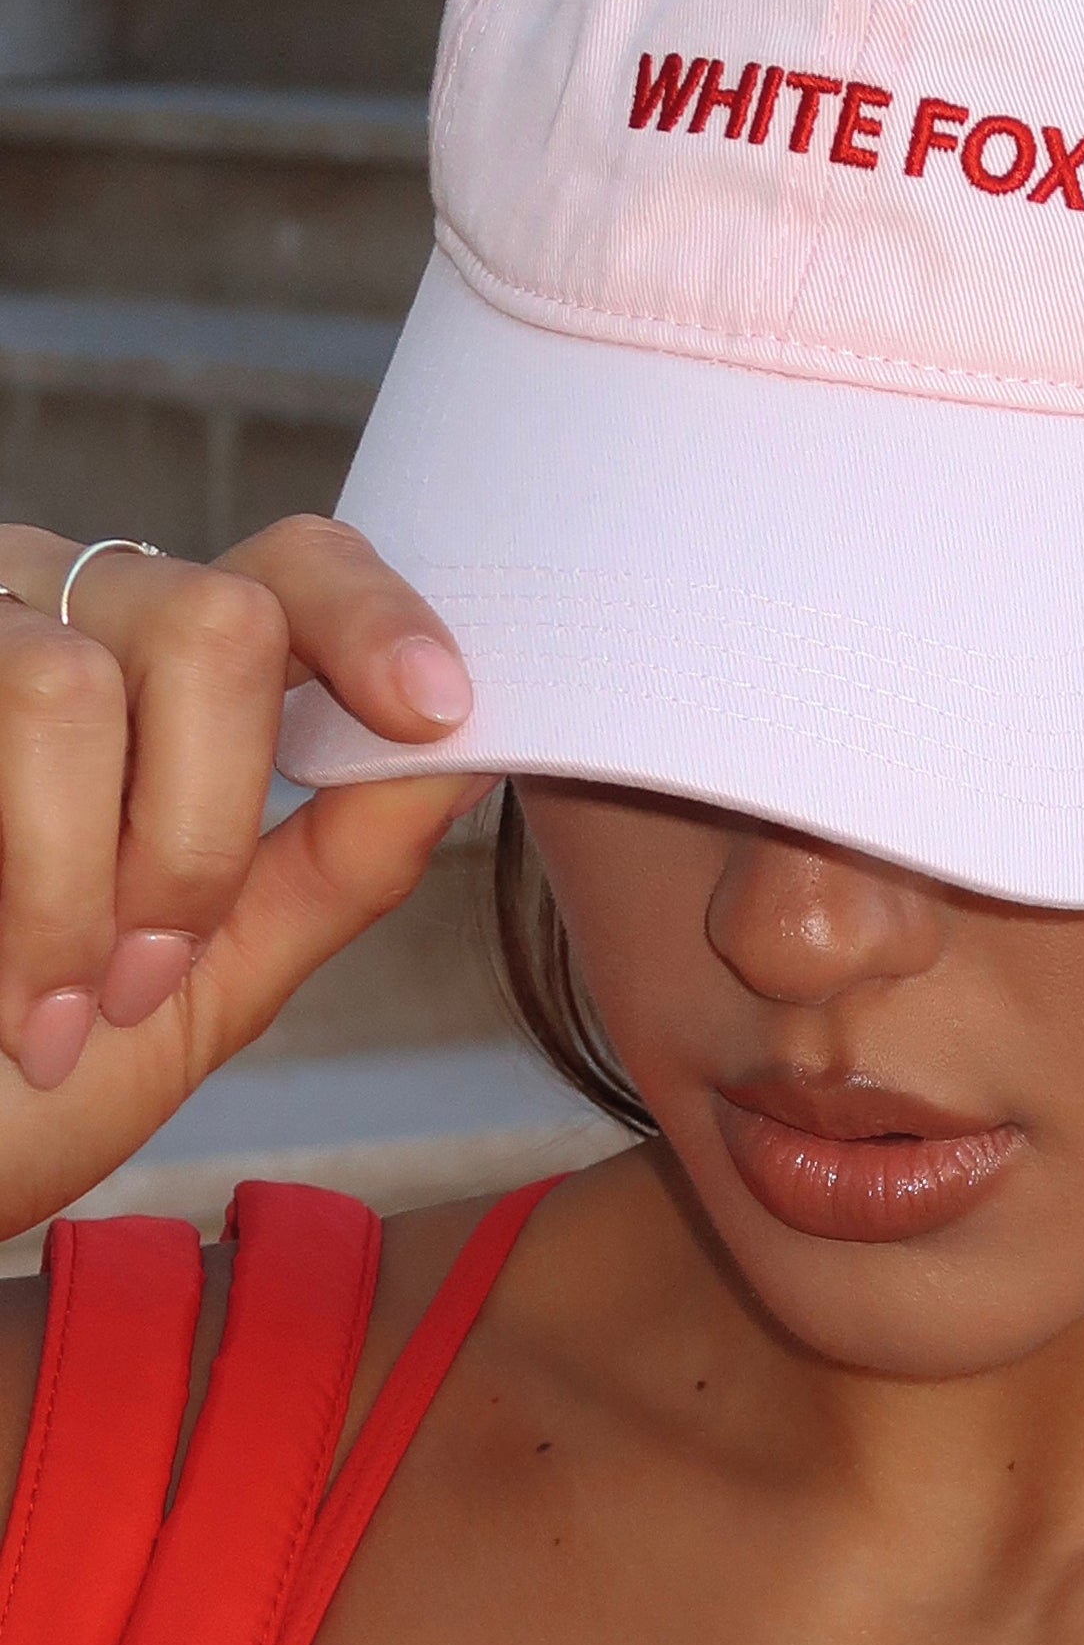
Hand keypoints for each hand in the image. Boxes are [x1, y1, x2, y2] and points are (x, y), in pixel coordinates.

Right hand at [0, 519, 492, 1237]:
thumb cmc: (28, 1076)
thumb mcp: (215, 978)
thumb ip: (339, 864)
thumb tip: (474, 753)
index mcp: (161, 669)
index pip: (296, 568)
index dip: (376, 620)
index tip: (435, 709)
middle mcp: (57, 615)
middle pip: (217, 619)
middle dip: (203, 828)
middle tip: (144, 977)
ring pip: (77, 682)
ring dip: (82, 880)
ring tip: (53, 1006)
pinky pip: (1, 710)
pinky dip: (24, 891)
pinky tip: (2, 991)